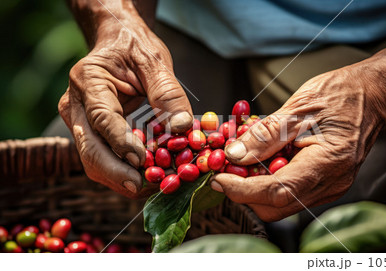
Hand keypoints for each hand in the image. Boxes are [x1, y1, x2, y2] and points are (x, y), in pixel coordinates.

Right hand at [58, 11, 192, 197]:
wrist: (117, 42)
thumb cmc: (134, 47)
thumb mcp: (154, 61)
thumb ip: (167, 93)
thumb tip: (183, 128)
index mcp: (88, 81)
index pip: (102, 119)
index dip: (121, 143)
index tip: (142, 161)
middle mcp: (75, 105)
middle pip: (90, 150)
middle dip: (118, 174)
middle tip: (148, 186)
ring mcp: (79, 123)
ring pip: (94, 161)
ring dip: (122, 179)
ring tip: (155, 185)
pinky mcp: (90, 134)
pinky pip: (104, 159)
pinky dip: (125, 172)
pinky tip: (148, 176)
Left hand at [211, 62, 385, 220]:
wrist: (372, 95)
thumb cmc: (341, 94)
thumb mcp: (297, 108)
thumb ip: (264, 135)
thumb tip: (233, 156)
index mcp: (328, 163)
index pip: (277, 192)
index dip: (242, 190)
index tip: (218, 179)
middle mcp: (331, 183)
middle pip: (276, 207)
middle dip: (245, 192)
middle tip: (226, 169)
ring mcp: (330, 186)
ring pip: (281, 203)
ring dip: (255, 188)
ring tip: (243, 161)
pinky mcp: (325, 183)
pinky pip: (291, 192)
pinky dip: (270, 181)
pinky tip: (263, 161)